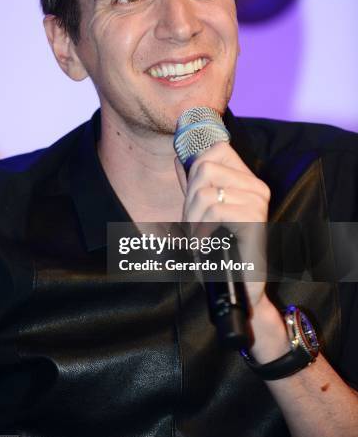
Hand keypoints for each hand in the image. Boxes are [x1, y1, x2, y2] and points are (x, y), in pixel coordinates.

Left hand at [175, 140, 270, 308]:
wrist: (237, 287)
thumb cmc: (219, 252)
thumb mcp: (200, 214)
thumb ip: (192, 186)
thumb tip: (178, 159)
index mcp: (247, 181)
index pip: (217, 149)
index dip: (196, 168)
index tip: (193, 198)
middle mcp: (256, 187)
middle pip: (205, 168)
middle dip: (189, 199)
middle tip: (193, 226)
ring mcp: (258, 202)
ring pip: (206, 193)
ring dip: (193, 220)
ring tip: (198, 238)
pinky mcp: (255, 220)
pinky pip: (216, 211)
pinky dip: (201, 230)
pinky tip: (204, 245)